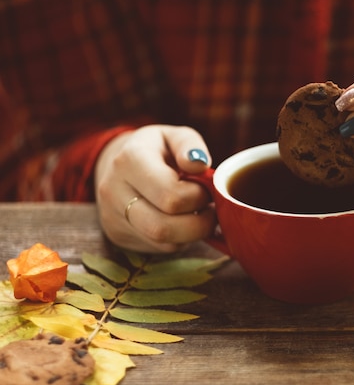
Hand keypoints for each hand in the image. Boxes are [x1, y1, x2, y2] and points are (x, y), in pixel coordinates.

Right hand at [95, 124, 215, 252]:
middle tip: (210, 209)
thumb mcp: (174, 136)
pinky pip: (158, 249)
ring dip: (192, 234)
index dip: (198, 197)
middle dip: (199, 222)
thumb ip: (189, 145)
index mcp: (129, 160)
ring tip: (201, 215)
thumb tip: (200, 165)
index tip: (207, 189)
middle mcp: (114, 190)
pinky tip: (184, 223)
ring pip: (162, 242)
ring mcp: (112, 217)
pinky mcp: (118, 236)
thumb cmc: (157, 150)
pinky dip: (179, 239)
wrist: (120, 165)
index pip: (171, 195)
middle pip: (163, 226)